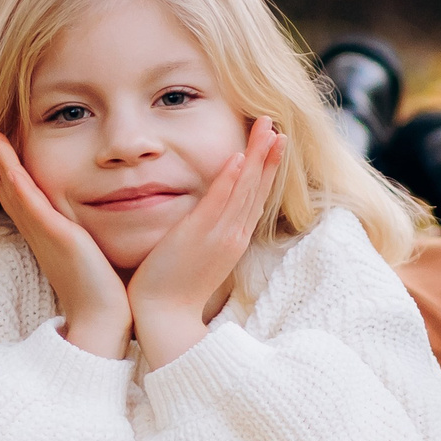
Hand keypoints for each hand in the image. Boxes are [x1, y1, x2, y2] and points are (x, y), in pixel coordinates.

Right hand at [0, 133, 130, 357]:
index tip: (1, 156)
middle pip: (13, 195)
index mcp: (49, 240)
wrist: (103, 320)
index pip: (25, 203)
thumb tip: (100, 238)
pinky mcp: (56, 235)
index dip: (11, 179)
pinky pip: (31, 202)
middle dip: (0, 168)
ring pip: (16, 193)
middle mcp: (41, 235)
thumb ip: (90, 244)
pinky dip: (17, 179)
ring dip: (3, 166)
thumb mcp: (92, 260)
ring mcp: (45, 234)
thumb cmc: (103, 295)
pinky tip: (6, 160)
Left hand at [130, 118, 286, 369]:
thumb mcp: (200, 253)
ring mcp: (220, 235)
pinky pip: (218, 203)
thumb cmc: (176, 285)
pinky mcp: (200, 236)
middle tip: (277, 126)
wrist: (164, 314)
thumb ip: (209, 231)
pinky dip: (230, 181)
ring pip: (245, 190)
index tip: (275, 143)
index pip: (256, 196)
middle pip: (257, 188)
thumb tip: (210, 215)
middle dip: (269, 155)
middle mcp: (234, 234)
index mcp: (235, 237)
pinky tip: (238, 159)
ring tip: (268, 131)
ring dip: (257, 158)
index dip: (267, 168)